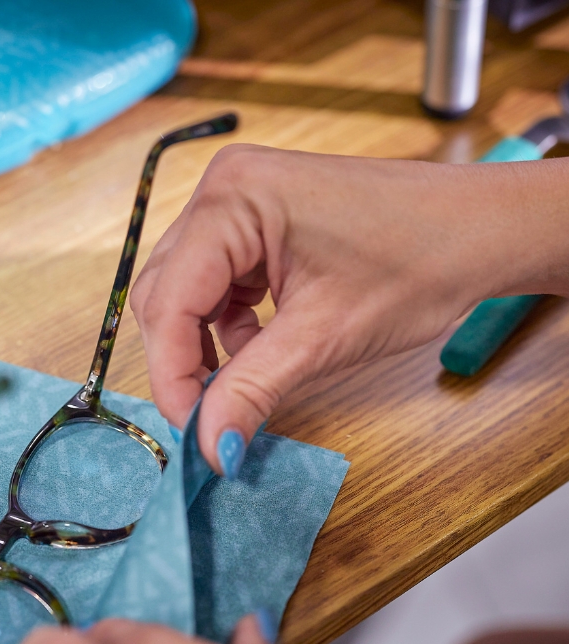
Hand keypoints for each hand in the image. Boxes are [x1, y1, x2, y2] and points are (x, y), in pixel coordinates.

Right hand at [130, 145, 568, 474]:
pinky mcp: (257, 223)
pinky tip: (258, 349)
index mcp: (233, 199)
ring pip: (187, 292)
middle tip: (208, 417)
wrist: (482, 231)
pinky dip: (227, 327)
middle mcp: (224, 190)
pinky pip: (217, 284)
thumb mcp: (324, 337)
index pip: (169, 298)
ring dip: (203, 346)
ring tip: (237, 385)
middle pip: (167, 293)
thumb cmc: (419, 262)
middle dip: (183, 361)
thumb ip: (252, 390)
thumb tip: (211, 447)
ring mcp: (240, 203)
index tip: (192, 431)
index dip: (172, 373)